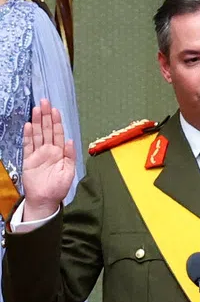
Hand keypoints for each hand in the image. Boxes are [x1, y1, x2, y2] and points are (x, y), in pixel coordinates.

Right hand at [22, 99, 74, 220]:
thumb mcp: (69, 172)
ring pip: (37, 134)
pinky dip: (28, 136)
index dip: (56, 122)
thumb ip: (70, 156)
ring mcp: (37, 154)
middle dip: (46, 116)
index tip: (55, 110)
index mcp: (60, 153)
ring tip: (37, 109)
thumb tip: (70, 141)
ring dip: (37, 122)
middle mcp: (48, 151)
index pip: (58, 134)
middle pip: (46, 130)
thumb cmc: (59, 188)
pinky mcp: (28, 160)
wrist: (45, 200)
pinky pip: (28, 145)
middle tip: (45, 102)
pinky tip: (28, 125)